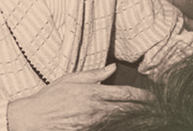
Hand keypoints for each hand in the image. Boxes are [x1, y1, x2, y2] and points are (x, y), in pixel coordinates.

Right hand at [7, 64, 151, 130]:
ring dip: (135, 117)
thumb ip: (94, 74)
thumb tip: (112, 67)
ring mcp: (93, 123)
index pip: (125, 94)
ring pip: (121, 120)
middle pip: (127, 109)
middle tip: (157, 107)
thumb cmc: (51, 96)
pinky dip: (120, 124)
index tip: (153, 96)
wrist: (35, 118)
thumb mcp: (71, 78)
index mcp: (93, 93)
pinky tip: (127, 122)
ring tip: (147, 114)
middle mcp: (96, 109)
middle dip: (144, 108)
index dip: (142, 96)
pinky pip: (109, 127)